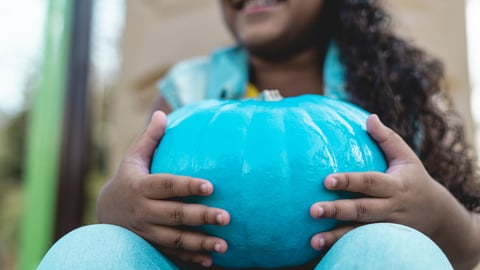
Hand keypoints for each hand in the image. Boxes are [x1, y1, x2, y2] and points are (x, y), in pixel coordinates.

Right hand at [96, 111, 230, 267]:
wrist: (106, 212)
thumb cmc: (127, 179)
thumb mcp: (132, 158)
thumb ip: (149, 138)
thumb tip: (163, 114)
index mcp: (141, 187)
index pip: (167, 185)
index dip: (188, 185)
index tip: (211, 186)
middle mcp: (143, 211)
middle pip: (175, 215)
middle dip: (201, 217)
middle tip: (226, 217)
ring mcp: (147, 232)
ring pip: (175, 239)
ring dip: (200, 243)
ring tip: (224, 244)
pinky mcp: (151, 245)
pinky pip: (171, 253)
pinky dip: (190, 258)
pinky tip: (209, 260)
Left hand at [309, 114, 448, 250]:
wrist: (438, 217)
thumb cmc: (415, 180)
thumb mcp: (407, 158)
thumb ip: (387, 138)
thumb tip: (368, 117)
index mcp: (395, 185)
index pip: (370, 182)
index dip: (349, 181)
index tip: (327, 179)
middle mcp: (391, 208)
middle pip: (362, 210)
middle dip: (338, 210)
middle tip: (313, 210)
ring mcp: (387, 227)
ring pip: (360, 234)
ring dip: (336, 238)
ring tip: (313, 240)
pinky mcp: (383, 240)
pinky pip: (361, 245)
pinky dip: (343, 249)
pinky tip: (322, 250)